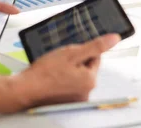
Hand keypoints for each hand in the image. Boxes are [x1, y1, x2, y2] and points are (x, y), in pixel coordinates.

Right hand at [0, 34, 120, 111]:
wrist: (25, 88)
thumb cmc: (45, 71)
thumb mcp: (72, 53)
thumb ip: (95, 46)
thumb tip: (115, 39)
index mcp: (90, 80)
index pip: (95, 57)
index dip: (82, 50)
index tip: (69, 52)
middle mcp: (86, 92)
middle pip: (86, 66)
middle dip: (75, 60)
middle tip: (60, 59)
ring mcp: (76, 98)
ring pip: (77, 74)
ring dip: (68, 68)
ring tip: (55, 68)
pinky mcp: (66, 100)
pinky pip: (69, 83)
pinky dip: (62, 78)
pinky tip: (52, 76)